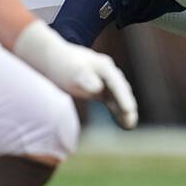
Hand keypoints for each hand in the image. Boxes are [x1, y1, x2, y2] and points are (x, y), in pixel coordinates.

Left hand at [12, 21, 138, 128]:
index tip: (129, 110)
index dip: (123, 98)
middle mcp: (109, 73)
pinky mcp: (102, 89)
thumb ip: (85, 79)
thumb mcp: (72, 72)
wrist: (54, 59)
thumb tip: (98, 88)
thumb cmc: (63, 65)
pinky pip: (113, 101)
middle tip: (131, 122)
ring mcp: (106, 81)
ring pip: (120, 97)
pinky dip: (117, 111)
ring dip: (125, 111)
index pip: (117, 84)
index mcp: (104, 67)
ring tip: (129, 126)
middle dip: (128, 106)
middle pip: (122, 91)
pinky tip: (122, 124)